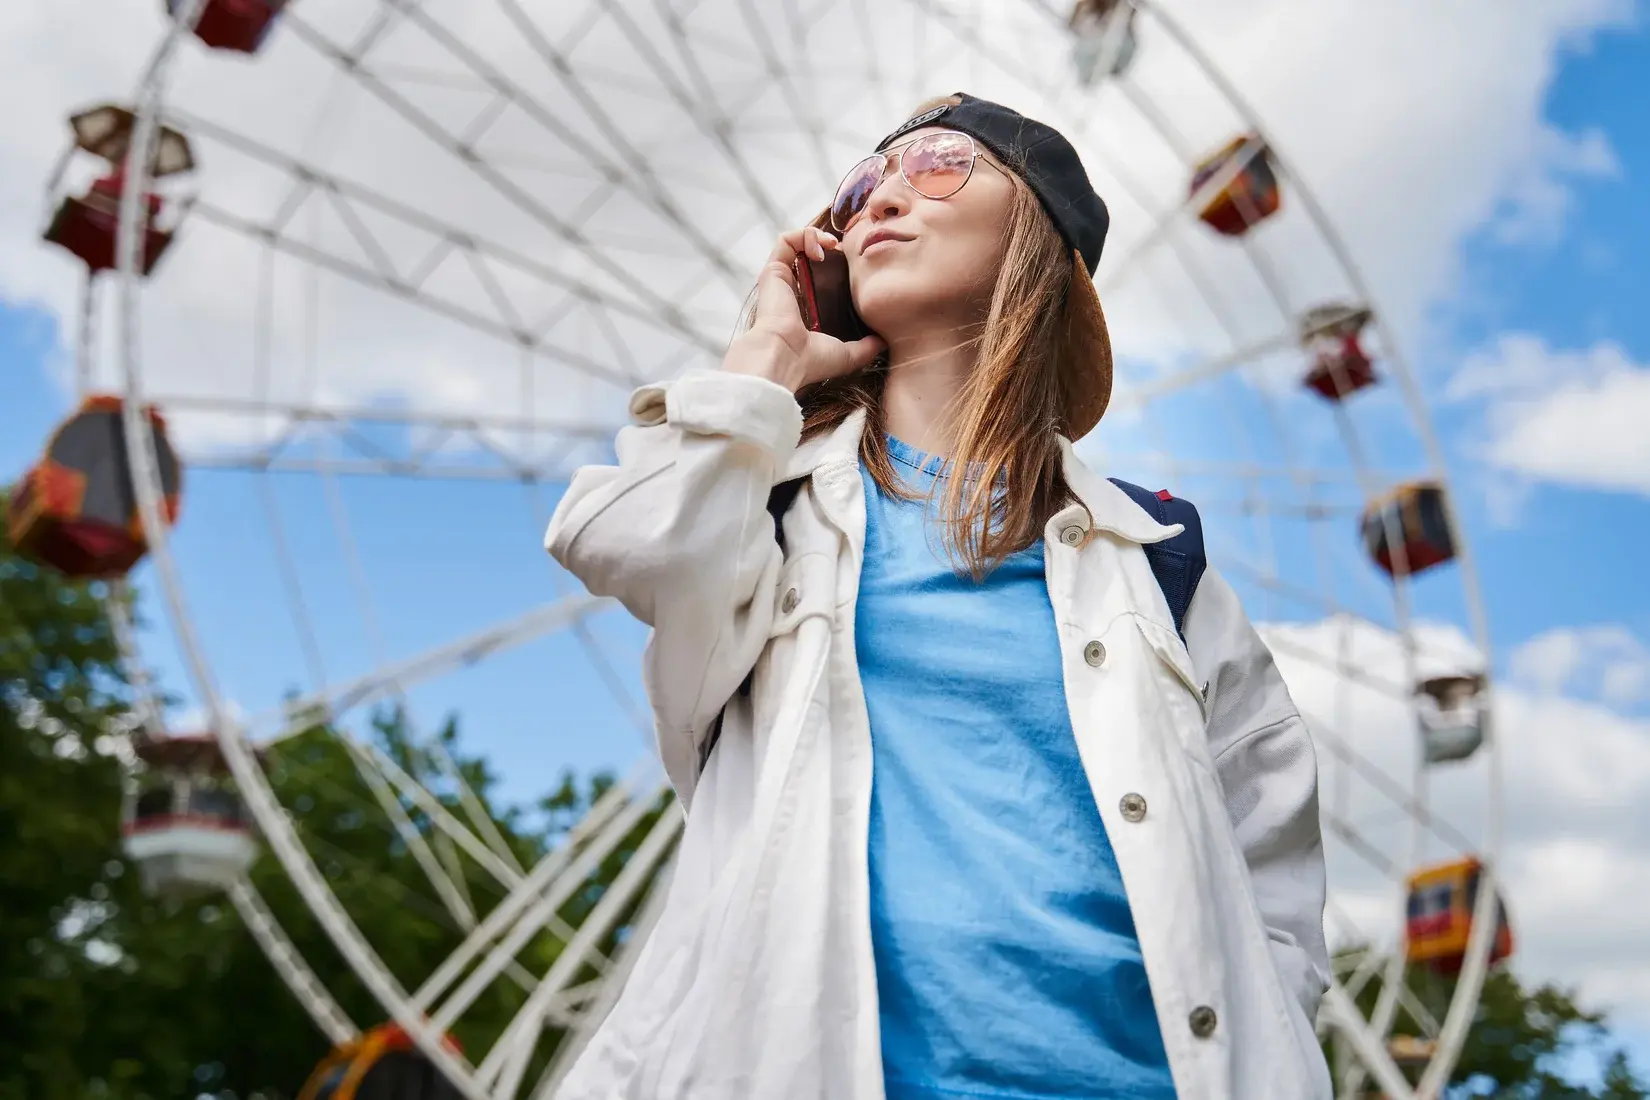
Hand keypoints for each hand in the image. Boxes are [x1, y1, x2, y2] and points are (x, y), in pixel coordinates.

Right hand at [721, 226, 884, 392]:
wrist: (786, 358)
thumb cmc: (811, 360)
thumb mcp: (847, 354)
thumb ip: (866, 347)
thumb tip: (884, 342)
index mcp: (805, 310)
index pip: (819, 279)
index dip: (836, 265)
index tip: (853, 264)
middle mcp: (791, 292)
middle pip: (808, 257)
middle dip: (828, 246)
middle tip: (845, 249)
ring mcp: (780, 280)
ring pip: (796, 244)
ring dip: (817, 236)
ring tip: (833, 245)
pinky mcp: (773, 271)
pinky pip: (786, 240)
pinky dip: (805, 235)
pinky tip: (822, 248)